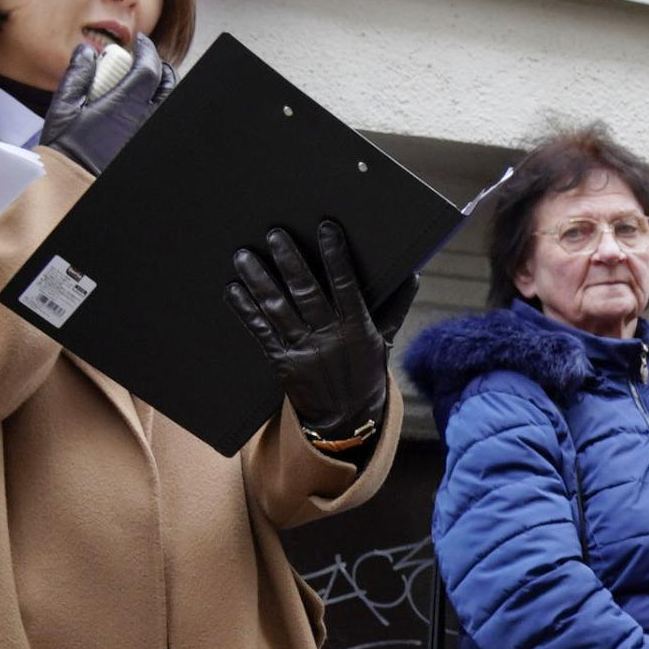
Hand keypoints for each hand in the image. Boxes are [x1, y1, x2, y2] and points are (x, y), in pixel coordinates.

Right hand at [40, 34, 173, 176]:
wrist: (72, 187)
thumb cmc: (65, 151)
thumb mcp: (63, 108)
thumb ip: (77, 75)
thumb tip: (86, 52)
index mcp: (125, 105)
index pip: (149, 68)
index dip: (147, 50)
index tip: (140, 42)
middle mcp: (144, 120)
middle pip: (168, 85)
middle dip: (159, 68)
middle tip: (143, 62)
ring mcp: (147, 134)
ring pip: (166, 104)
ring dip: (159, 90)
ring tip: (141, 85)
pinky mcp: (145, 146)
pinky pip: (156, 120)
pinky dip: (153, 109)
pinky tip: (137, 110)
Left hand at [227, 219, 391, 442]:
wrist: (345, 421)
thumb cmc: (365, 373)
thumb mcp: (384, 341)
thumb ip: (396, 307)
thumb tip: (414, 274)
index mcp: (357, 328)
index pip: (347, 285)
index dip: (336, 257)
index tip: (326, 228)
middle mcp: (329, 338)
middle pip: (307, 294)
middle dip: (290, 263)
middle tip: (275, 234)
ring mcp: (304, 350)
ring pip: (279, 310)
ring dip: (260, 282)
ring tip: (244, 256)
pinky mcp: (282, 363)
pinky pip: (262, 333)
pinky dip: (246, 311)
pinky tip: (234, 290)